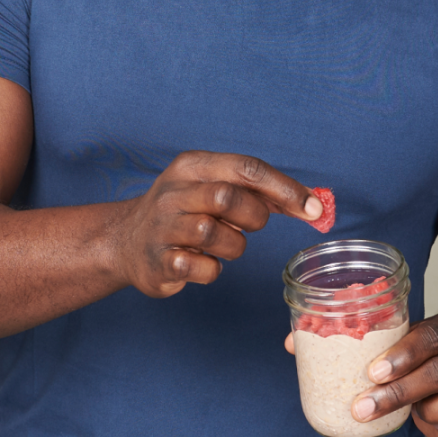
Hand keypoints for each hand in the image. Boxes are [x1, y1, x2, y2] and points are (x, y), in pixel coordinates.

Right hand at [113, 150, 322, 297]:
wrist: (123, 242)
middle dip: (253, 217)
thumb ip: (259, 193)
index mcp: (193, 166)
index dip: (285, 189)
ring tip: (222, 245)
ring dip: (233, 246)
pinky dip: (212, 270)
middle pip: (228, 197)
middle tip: (249, 226)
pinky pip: (203, 269)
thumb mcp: (213, 188)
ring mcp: (163, 226)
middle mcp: (174, 191)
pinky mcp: (159, 261)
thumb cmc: (183, 212)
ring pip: (216, 235)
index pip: (247, 168)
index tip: (314, 208)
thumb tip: (312, 202)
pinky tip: (201, 263)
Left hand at [356, 314, 437, 436]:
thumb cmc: (429, 367)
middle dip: (399, 392)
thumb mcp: (411, 348)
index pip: (432, 335)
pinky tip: (437, 429)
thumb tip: (335, 358)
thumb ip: (385, 347)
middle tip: (364, 406)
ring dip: (429, 411)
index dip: (404, 354)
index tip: (373, 373)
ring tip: (412, 414)